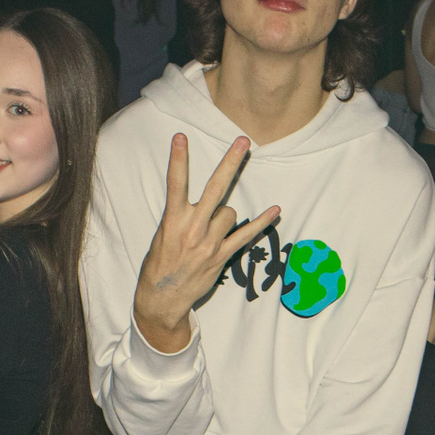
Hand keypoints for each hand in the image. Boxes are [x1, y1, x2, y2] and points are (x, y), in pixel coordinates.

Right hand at [133, 134, 278, 351]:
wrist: (162, 298)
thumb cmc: (159, 263)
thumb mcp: (161, 234)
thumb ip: (180, 215)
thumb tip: (200, 203)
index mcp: (172, 220)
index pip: (175, 183)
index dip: (178, 159)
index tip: (180, 137)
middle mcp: (192, 228)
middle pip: (215, 188)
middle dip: (229, 162)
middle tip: (243, 141)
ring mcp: (209, 242)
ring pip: (229, 212)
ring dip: (224, 215)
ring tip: (209, 230)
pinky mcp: (221, 256)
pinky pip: (246, 235)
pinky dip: (262, 223)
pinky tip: (275, 211)